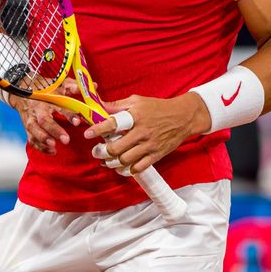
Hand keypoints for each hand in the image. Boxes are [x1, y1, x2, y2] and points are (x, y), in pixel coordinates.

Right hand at [11, 79, 81, 154]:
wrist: (21, 89)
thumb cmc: (44, 88)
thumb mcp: (59, 84)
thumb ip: (76, 86)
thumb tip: (94, 86)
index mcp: (48, 98)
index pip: (59, 106)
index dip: (68, 114)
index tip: (78, 122)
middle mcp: (38, 109)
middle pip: (44, 121)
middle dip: (55, 131)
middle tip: (66, 140)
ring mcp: (31, 119)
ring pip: (34, 130)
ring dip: (43, 139)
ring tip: (54, 147)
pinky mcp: (28, 127)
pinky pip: (31, 138)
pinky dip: (40, 146)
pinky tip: (52, 151)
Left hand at [83, 93, 207, 174]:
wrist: (183, 117)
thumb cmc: (158, 107)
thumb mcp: (137, 101)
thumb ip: (116, 105)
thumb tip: (98, 105)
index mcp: (136, 116)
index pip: (113, 123)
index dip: (98, 129)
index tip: (87, 133)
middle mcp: (142, 132)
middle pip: (116, 148)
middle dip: (102, 151)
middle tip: (96, 151)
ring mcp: (149, 146)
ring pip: (125, 160)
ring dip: (111, 163)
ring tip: (105, 160)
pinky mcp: (156, 155)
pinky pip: (138, 168)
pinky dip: (126, 170)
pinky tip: (120, 168)